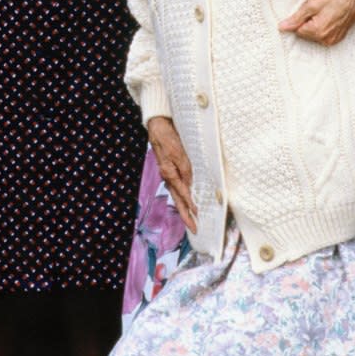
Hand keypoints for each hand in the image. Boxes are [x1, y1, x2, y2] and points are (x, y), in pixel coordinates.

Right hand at [147, 116, 196, 232]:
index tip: (197, 214)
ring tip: (191, 221)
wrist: (157, 126)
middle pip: (178, 200)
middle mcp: (167, 176)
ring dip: (184, 209)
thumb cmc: (168, 137)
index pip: (182, 192)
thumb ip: (184, 168)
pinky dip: (182, 197)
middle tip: (194, 229)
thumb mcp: (178, 151)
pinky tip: (186, 201)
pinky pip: (176, 188)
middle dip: (186, 215)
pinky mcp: (169, 170)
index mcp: (169, 173)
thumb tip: (189, 183)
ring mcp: (167, 174)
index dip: (190, 204)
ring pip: (177, 196)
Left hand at [279, 0, 354, 45]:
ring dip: (315, 24)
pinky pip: (323, 35)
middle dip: (308, 21)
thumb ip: (296, 18)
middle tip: (318, 10)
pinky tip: (330, 17)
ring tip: (325, 12)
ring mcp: (333, 40)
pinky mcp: (338, 38)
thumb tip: (282, 28)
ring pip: (314, 34)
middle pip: (305, 34)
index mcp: (317, 31)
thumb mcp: (312, 4)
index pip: (297, 30)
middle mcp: (326, 39)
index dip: (300, 18)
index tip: (310, 10)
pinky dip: (323, 26)